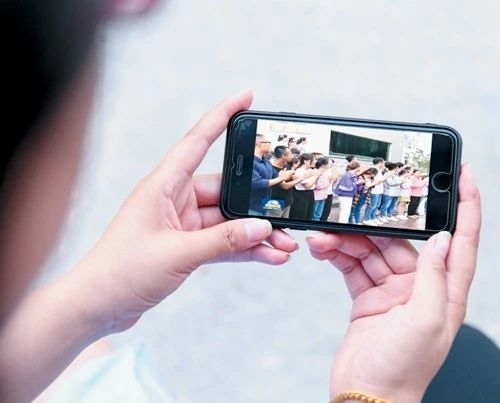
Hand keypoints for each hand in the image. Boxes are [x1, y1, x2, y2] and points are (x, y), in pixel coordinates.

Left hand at [76, 90, 297, 333]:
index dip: (222, 116)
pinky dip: (243, 249)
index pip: (197, 141)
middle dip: (256, 205)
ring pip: (228, 221)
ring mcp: (181, 224)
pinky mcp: (185, 246)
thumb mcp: (177, 253)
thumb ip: (223, 240)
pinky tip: (268, 256)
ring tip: (285, 244)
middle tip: (286, 215)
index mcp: (163, 186)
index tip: (246, 98)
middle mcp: (174, 199)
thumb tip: (262, 229)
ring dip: (255, 233)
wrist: (98, 306)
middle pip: (225, 191)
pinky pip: (222, 242)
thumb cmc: (121, 272)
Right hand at [306, 164, 479, 402]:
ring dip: (348, 241)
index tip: (462, 175)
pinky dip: (338, 255)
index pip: (461, 241)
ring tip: (325, 236)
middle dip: (377, 223)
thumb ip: (432, 276)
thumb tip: (441, 239)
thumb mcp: (424, 320)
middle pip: (403, 240)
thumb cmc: (401, 369)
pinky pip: (354, 266)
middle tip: (355, 209)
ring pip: (372, 250)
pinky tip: (324, 249)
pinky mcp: (368, 296)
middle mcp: (420, 288)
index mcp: (445, 292)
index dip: (465, 206)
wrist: (365, 395)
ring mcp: (392, 291)